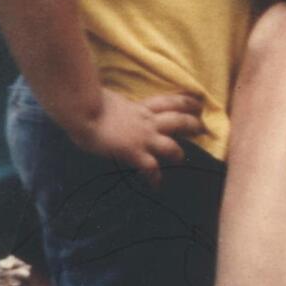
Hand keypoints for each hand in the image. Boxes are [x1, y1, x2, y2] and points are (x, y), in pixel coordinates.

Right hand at [69, 91, 204, 186]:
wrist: (82, 110)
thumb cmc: (87, 103)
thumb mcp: (109, 100)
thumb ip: (116, 105)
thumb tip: (109, 105)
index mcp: (140, 107)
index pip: (169, 101)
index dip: (187, 101)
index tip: (198, 103)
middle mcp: (146, 120)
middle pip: (180, 119)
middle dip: (194, 124)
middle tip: (204, 128)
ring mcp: (142, 137)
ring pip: (172, 145)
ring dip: (179, 154)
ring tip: (182, 159)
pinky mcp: (133, 151)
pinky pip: (150, 168)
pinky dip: (155, 178)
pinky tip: (156, 185)